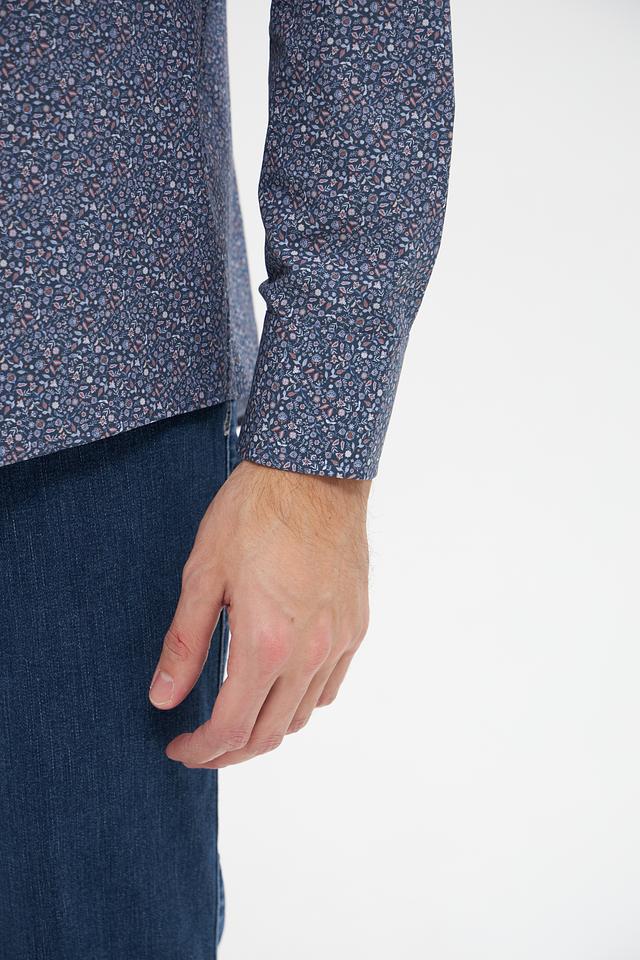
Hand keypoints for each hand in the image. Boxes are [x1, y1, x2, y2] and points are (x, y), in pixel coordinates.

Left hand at [148, 459, 370, 767]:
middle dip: (230, 752)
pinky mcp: (356, 625)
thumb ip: (184, 644)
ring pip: (303, 715)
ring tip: (237, 719)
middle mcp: (309, 652)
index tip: (179, 748)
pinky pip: (329, 686)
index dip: (202, 750)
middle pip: (270, 734)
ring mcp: (339, 641)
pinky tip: (278, 686)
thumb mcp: (203, 574)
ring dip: (266, 729)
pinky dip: (301, 702)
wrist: (314, 473)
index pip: (233, 728)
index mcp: (266, 643)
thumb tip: (163, 697)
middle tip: (202, 745)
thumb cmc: (255, 513)